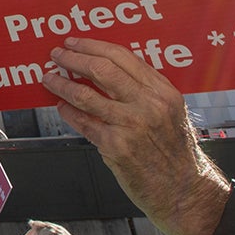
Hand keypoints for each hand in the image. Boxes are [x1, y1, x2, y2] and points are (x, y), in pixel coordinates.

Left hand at [43, 37, 230, 234]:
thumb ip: (145, 90)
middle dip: (73, 58)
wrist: (185, 191)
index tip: (75, 43)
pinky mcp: (117, 147)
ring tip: (49, 79)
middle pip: (101, 69)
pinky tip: (62, 107)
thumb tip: (107, 69)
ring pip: (85, 95)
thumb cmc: (176, 152)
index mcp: (163, 91)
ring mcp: (131, 125)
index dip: (93, 46)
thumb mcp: (171, 112)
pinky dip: (68, 112)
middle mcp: (149, 104)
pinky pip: (84, 123)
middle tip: (57, 55)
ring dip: (61, 84)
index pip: (122, 57)